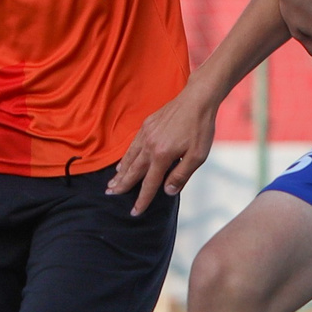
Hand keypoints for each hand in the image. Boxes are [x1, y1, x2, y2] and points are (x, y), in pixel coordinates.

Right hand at [107, 90, 217, 216]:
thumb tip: (167, 192)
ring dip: (120, 172)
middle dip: (122, 186)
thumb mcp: (198, 156)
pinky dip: (126, 156)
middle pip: (133, 171)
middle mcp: (150, 146)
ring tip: (113, 183)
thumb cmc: (201, 128)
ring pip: (129, 158)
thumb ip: (181, 175)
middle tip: (110, 195)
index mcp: (162, 156)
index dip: (142, 200)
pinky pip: (132, 145)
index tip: (134, 212)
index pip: (149, 184)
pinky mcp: (147, 125)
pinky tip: (123, 162)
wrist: (197, 99)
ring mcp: (146, 134)